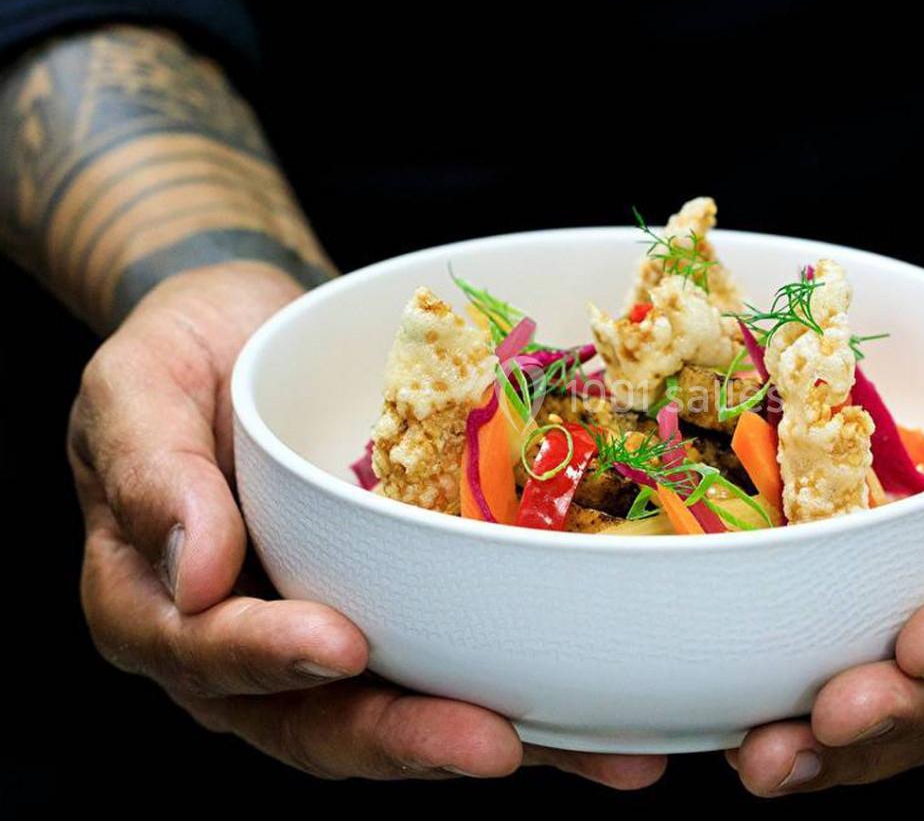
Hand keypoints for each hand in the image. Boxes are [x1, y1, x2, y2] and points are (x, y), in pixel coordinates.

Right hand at [73, 261, 664, 786]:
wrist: (261, 335)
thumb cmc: (186, 358)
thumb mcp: (137, 388)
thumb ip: (149, 473)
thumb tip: (196, 573)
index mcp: (161, 606)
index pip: (205, 654)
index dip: (267, 659)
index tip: (339, 645)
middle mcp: (250, 648)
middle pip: (319, 719)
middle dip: (408, 736)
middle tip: (494, 744)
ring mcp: (335, 638)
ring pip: (407, 712)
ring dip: (501, 738)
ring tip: (605, 759)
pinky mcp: (407, 615)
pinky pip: (462, 662)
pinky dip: (539, 699)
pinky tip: (615, 720)